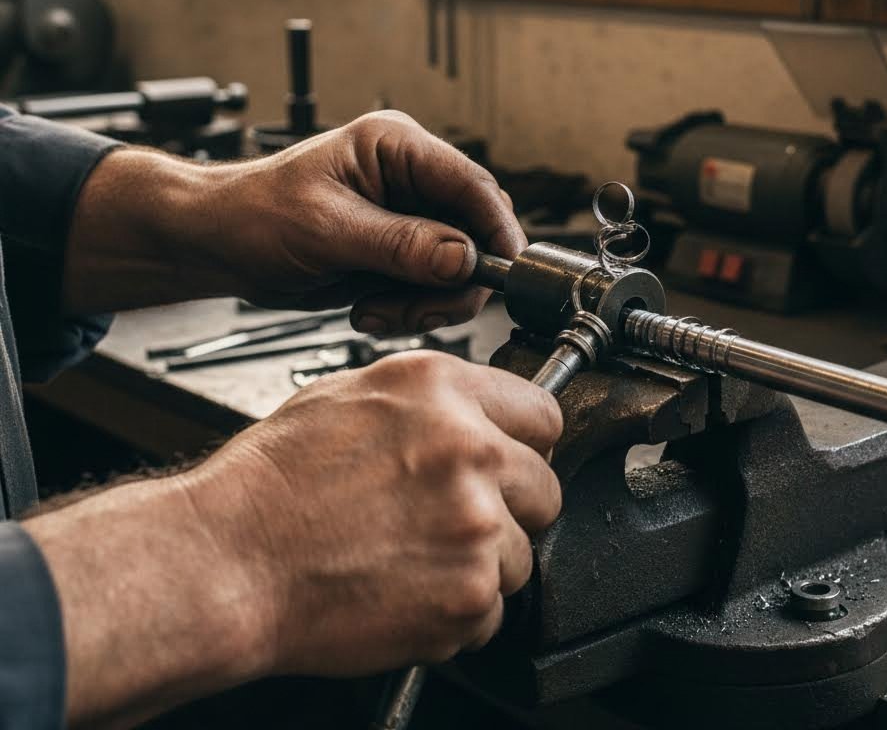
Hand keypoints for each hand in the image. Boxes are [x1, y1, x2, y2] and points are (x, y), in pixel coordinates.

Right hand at [27, 353, 562, 723]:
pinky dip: (456, 611)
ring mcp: (475, 524)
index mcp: (443, 391)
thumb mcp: (351, 395)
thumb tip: (475, 414)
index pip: (544, 413)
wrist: (226, 560)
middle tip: (455, 521)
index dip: (527, 442)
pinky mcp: (466, 594)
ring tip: (413, 558)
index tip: (516, 460)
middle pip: (545, 487)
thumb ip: (431, 401)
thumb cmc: (273, 481)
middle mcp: (470, 449)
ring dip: (481, 564)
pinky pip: (492, 610)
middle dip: (512, 508)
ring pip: (522, 555)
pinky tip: (405, 590)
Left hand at [208, 111, 525, 330]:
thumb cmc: (253, 215)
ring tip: (378, 311)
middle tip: (420, 309)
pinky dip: (411, 309)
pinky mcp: (400, 253)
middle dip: (455, 280)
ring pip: (460, 267)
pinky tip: (370, 310)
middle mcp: (411, 179)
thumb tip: (466, 258)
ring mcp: (409, 218)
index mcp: (397, 146)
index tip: (505, 275)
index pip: (473, 184)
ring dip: (427, 301)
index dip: (496, 231)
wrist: (218, 245)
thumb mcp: (327, 229)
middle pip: (476, 231)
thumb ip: (401, 244)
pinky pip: (433, 288)